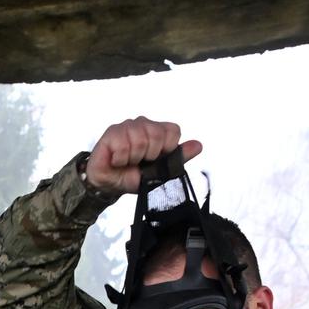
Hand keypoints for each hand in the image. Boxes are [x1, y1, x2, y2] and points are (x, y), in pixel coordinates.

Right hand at [86, 117, 202, 194]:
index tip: (155, 159)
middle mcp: (144, 124)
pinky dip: (120, 159)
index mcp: (158, 131)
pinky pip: (122, 145)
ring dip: (133, 158)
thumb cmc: (133, 176)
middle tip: (139, 162)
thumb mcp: (159, 171)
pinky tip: (117, 160)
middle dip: (149, 155)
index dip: (167, 148)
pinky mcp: (112, 131)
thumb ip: (178, 158)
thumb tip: (199, 145)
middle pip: (157, 135)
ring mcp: (128, 126)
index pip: (173, 130)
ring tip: (126, 161)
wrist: (109, 185)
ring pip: (140, 140)